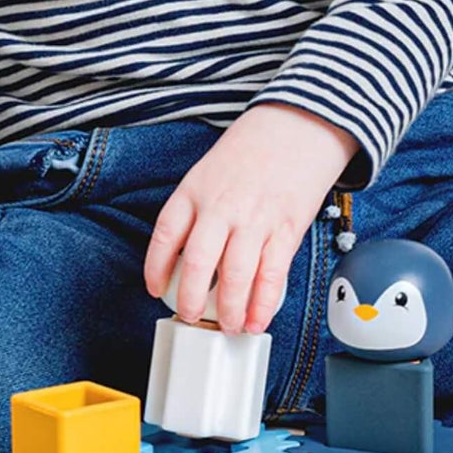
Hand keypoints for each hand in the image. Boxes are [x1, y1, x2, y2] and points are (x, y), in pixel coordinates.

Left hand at [143, 103, 359, 335]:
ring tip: (228, 327)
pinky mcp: (286, 228)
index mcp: (195, 189)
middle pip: (198, 263)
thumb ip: (197, 209)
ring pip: (236, 276)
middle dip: (192, 300)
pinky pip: (272, 275)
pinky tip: (257, 319)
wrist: (298, 126)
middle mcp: (222, 206)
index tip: (154, 289)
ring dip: (230, 310)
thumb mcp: (208, 171)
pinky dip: (263, 304)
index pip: (166, 235)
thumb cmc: (251, 150)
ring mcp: (255, 219)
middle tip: (191, 317)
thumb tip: (188, 257)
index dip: (156, 268)